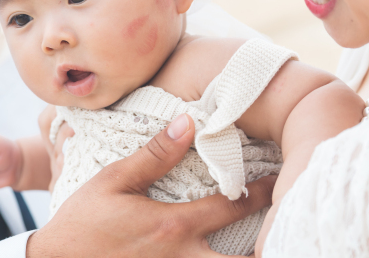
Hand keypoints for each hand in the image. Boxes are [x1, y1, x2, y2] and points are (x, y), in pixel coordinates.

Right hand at [27, 114, 276, 257]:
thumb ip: (154, 155)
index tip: (280, 183)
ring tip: (263, 244)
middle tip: (285, 230)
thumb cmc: (82, 222)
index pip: (231, 207)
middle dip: (268, 245)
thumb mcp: (112, 181)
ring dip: (243, 257)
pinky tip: (223, 253)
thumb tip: (188, 123)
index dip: (261, 194)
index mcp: (173, 226)